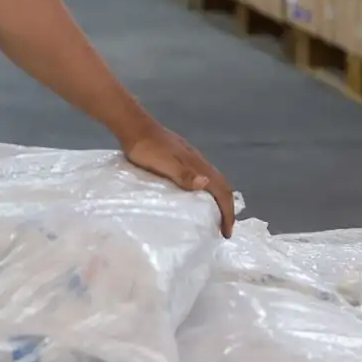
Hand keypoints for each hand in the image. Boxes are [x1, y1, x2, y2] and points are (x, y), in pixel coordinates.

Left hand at [122, 122, 235, 237]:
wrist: (133, 128)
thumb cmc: (147, 149)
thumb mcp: (164, 164)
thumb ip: (184, 174)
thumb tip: (206, 184)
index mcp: (198, 166)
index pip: (222, 191)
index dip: (228, 212)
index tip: (226, 233)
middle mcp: (199, 162)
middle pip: (221, 186)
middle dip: (226, 208)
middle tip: (223, 227)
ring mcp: (189, 159)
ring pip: (211, 181)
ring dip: (216, 199)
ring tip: (211, 216)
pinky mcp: (179, 158)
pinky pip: (200, 177)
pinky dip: (204, 191)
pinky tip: (192, 196)